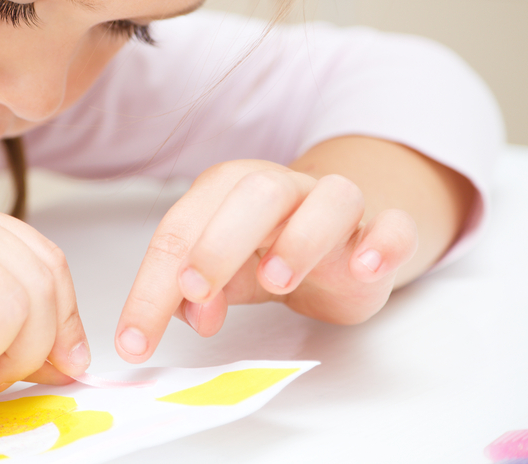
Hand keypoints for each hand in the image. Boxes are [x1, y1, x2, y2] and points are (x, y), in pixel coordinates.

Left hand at [114, 159, 418, 361]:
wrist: (341, 241)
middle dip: (218, 242)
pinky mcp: (382, 230)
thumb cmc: (268, 251)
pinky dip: (382, 243)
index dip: (153, 285)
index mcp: (227, 191)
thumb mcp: (224, 275)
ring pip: (328, 199)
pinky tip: (364, 267)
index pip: (181, 229)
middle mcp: (283, 188)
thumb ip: (199, 293)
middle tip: (195, 289)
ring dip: (300, 238)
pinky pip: (393, 226)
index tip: (134, 339)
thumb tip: (190, 314)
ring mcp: (336, 205)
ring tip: (276, 280)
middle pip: (253, 193)